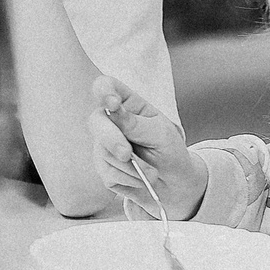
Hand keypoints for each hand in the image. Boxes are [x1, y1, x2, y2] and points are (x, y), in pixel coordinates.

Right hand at [88, 75, 206, 219]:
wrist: (173, 183)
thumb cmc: (169, 151)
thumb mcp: (161, 134)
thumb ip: (137, 124)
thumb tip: (113, 110)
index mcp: (126, 105)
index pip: (105, 87)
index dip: (103, 91)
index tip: (112, 103)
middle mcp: (110, 122)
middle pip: (96, 122)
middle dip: (112, 140)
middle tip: (127, 155)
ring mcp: (103, 145)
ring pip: (104, 153)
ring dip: (132, 167)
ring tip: (153, 172)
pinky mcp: (103, 167)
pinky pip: (108, 173)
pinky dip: (129, 179)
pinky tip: (141, 179)